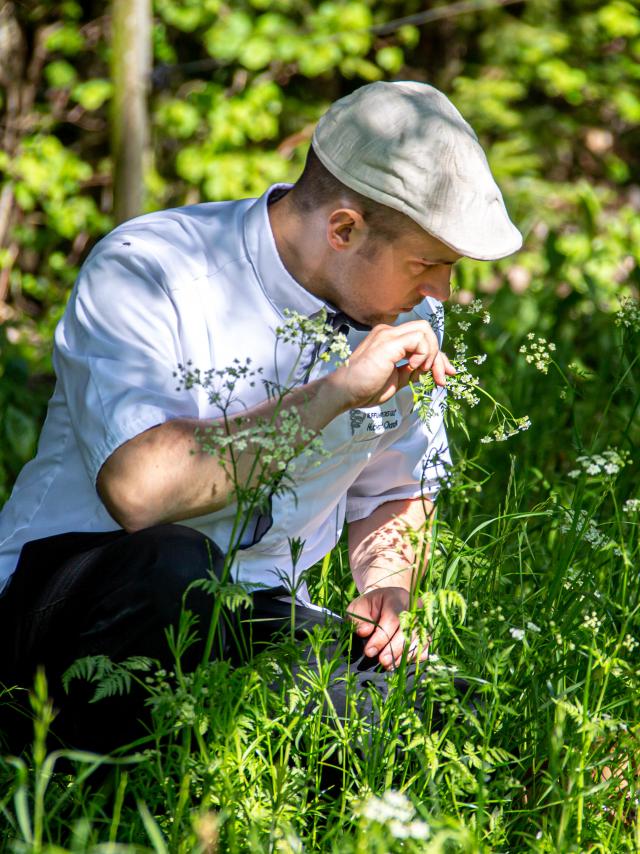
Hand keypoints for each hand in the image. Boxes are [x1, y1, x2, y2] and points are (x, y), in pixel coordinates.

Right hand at [330, 320, 455, 410]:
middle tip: (439, 379)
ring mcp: (388, 334)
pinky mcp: (389, 341)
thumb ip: (414, 371)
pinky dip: (423, 354)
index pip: (422, 339)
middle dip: (439, 356)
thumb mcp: (398, 379)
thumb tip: (436, 370)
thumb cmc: (365, 388)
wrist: (345, 392)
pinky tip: (412, 368)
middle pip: (427, 331)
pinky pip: (419, 338)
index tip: (445, 375)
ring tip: (421, 372)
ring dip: (431, 354)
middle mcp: (389, 332)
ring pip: (425, 330)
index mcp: (389, 339)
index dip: (438, 357)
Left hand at [346, 586, 429, 670]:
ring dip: (404, 655)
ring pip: (419, 639)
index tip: (369, 651)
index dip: (381, 637)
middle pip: (408, 629)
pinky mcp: (426, 632)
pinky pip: (425, 646)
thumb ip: (357, 619)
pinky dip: (414, 656)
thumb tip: (364, 632)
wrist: (386, 604)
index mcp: (395, 598)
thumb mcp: (357, 609)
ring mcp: (422, 620)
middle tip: (382, 661)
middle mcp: (412, 607)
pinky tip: (400, 662)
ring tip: (389, 665)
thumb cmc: (369, 608)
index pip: (392, 618)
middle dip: (394, 649)